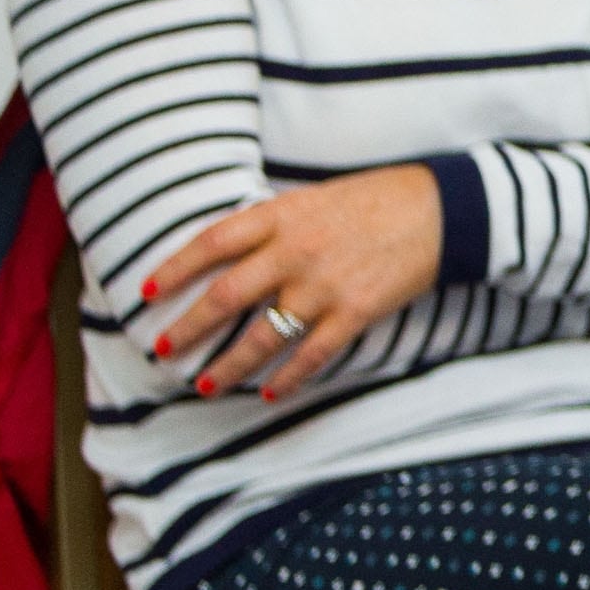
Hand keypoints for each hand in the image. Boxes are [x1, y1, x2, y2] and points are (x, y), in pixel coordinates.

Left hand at [139, 165, 443, 403]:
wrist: (443, 209)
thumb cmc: (378, 199)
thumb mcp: (315, 198)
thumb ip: (274, 225)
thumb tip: (233, 257)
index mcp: (282, 215)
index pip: (211, 243)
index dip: (174, 269)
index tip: (146, 292)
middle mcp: (296, 251)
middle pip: (226, 296)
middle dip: (189, 327)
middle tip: (163, 349)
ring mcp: (325, 285)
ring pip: (264, 336)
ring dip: (230, 364)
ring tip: (207, 384)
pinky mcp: (356, 311)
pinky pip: (312, 353)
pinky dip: (289, 377)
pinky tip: (270, 391)